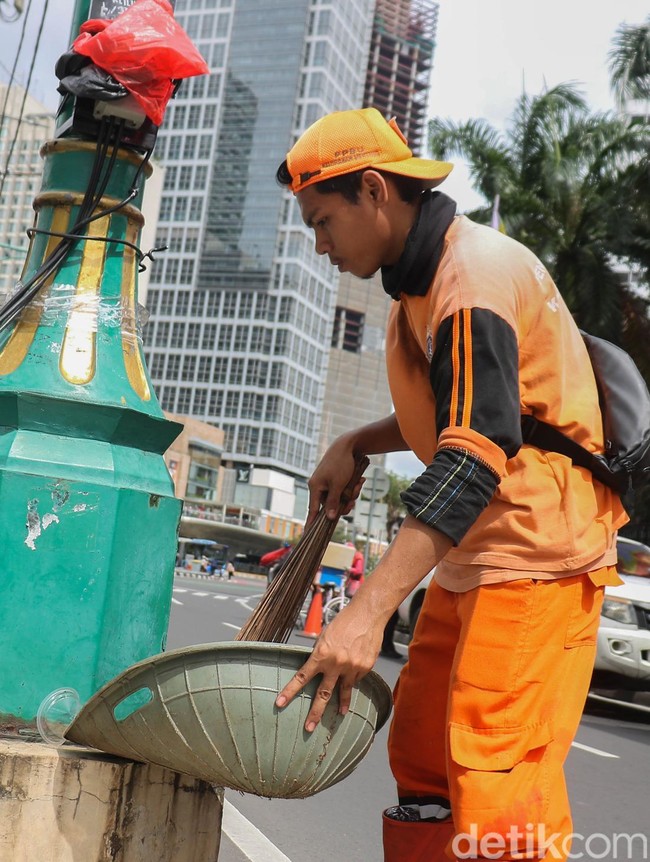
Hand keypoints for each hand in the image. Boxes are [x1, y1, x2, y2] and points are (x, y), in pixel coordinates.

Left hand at [275, 600, 383, 730]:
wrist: (367, 615)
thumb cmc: (343, 622)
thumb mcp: (324, 637)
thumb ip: (320, 655)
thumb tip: (316, 668)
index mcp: (321, 655)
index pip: (301, 677)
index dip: (289, 691)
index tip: (280, 703)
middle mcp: (335, 664)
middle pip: (322, 694)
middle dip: (315, 713)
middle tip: (308, 728)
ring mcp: (351, 667)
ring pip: (343, 692)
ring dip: (341, 705)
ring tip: (338, 716)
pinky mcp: (365, 667)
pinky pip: (356, 678)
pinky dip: (353, 677)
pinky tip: (355, 669)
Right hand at [307, 436, 364, 525]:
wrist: (349, 445)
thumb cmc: (341, 464)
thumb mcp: (338, 485)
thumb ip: (333, 502)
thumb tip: (328, 518)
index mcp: (315, 487)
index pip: (313, 511)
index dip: (311, 523)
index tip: (307, 535)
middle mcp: (319, 486)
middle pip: (331, 506)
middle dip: (345, 503)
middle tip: (353, 499)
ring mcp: (327, 483)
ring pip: (340, 499)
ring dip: (351, 495)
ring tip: (358, 483)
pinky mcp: (335, 480)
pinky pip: (343, 491)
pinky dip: (351, 488)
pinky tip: (359, 480)